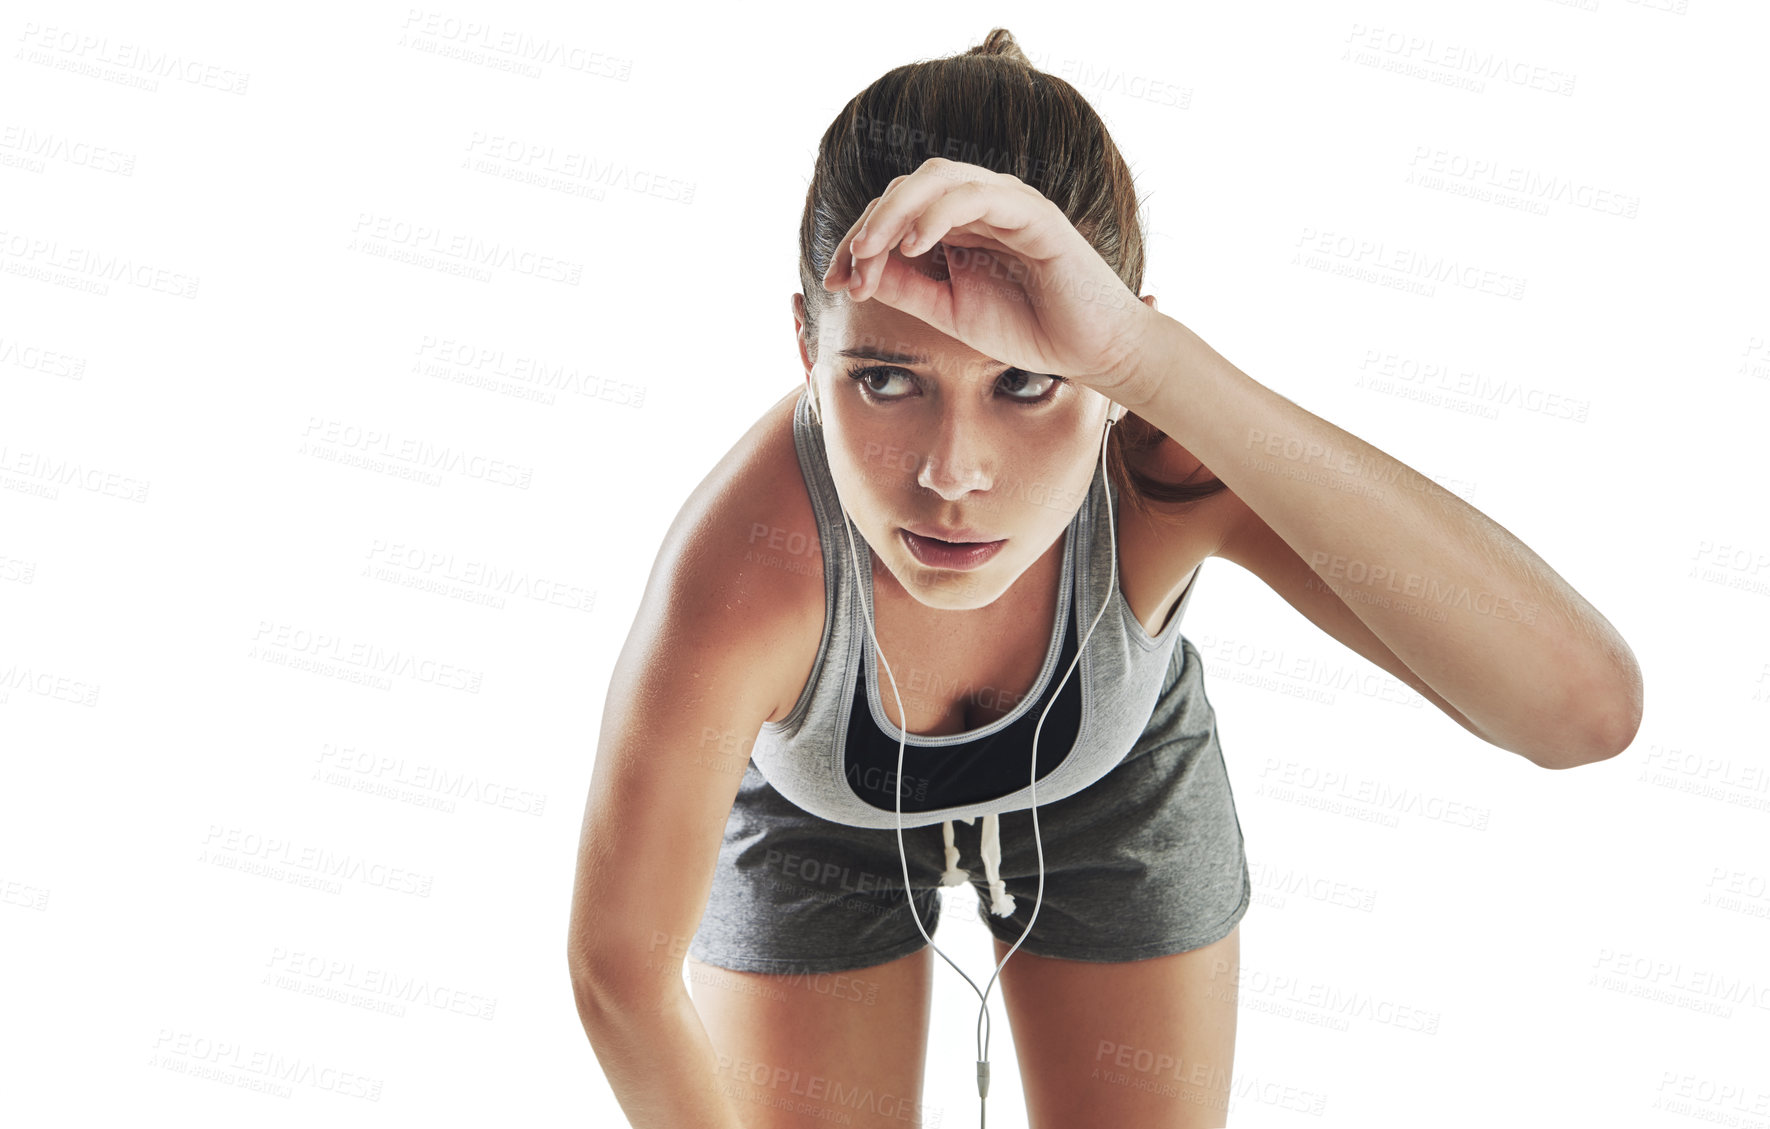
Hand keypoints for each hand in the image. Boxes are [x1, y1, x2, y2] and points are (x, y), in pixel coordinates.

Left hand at [822, 157, 1157, 399]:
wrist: (1093, 351)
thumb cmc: (1031, 330)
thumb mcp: (951, 314)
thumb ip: (909, 290)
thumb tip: (858, 273)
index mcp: (960, 227)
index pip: (897, 215)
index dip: (859, 243)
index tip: (835, 282)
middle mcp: (980, 206)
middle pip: (907, 188)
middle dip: (868, 226)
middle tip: (845, 268)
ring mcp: (1007, 202)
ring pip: (936, 178)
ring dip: (892, 212)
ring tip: (867, 251)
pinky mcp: (1033, 212)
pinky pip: (975, 195)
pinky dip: (936, 214)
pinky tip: (914, 246)